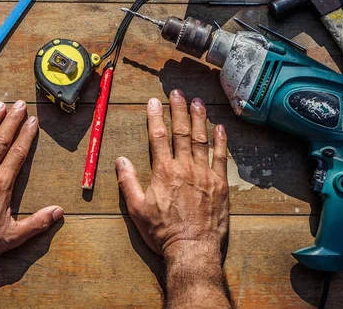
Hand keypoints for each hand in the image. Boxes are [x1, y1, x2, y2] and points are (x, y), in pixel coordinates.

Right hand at [116, 90, 229, 306]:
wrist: (192, 250)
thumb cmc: (162, 232)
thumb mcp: (137, 210)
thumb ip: (128, 182)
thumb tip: (120, 160)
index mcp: (164, 172)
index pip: (159, 137)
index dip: (155, 117)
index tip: (154, 101)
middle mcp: (185, 168)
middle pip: (181, 132)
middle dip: (178, 110)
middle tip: (177, 92)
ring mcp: (204, 175)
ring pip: (201, 140)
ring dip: (199, 119)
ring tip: (198, 102)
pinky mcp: (220, 185)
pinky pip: (221, 158)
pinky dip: (221, 141)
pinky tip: (220, 127)